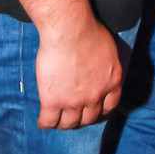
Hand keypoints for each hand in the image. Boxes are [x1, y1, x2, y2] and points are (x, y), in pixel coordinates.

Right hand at [35, 14, 121, 129]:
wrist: (69, 30)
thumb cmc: (87, 31)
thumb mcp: (108, 49)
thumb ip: (106, 66)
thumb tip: (100, 70)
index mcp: (112, 81)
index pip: (109, 106)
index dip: (100, 112)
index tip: (94, 112)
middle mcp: (96, 96)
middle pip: (88, 118)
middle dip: (81, 119)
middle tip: (73, 116)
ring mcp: (74, 101)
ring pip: (69, 123)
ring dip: (63, 123)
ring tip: (58, 119)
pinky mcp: (53, 101)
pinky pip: (49, 121)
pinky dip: (45, 124)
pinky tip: (43, 121)